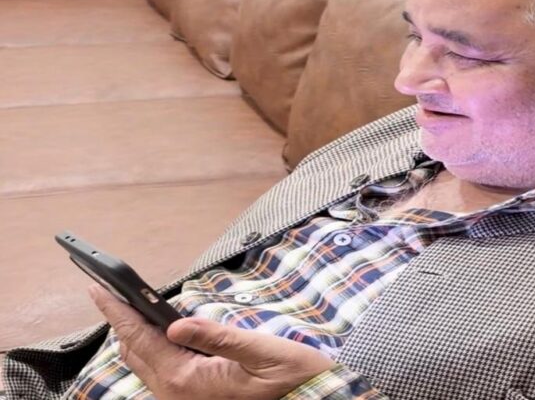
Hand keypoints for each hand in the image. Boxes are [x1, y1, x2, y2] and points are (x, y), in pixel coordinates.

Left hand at [89, 285, 336, 399]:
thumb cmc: (292, 378)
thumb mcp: (261, 352)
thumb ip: (218, 337)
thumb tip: (177, 323)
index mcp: (190, 381)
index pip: (142, 340)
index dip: (118, 312)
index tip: (98, 289)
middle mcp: (179, 395)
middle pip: (135, 353)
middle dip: (121, 322)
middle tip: (107, 292)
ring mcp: (185, 399)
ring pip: (146, 363)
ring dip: (135, 335)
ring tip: (128, 307)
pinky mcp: (194, 398)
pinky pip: (161, 371)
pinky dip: (152, 347)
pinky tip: (158, 331)